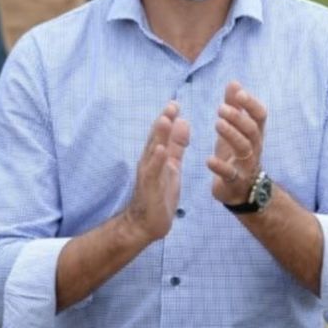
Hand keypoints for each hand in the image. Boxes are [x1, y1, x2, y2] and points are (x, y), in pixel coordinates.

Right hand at [124, 102, 189, 242]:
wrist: (145, 224)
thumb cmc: (159, 193)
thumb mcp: (172, 165)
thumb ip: (177, 145)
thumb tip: (182, 121)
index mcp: (157, 157)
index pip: (162, 135)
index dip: (168, 119)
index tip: (176, 103)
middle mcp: (149, 163)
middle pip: (156, 139)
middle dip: (163, 122)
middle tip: (172, 105)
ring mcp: (148, 175)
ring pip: (153, 152)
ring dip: (158, 136)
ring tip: (165, 120)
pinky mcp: (150, 189)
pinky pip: (153, 173)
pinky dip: (157, 160)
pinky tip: (162, 150)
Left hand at [207, 82, 267, 206]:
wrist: (242, 191)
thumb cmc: (237, 155)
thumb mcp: (235, 130)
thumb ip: (234, 107)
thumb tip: (234, 82)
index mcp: (255, 135)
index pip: (260, 116)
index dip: (251, 104)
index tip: (239, 93)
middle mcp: (254, 148)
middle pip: (252, 130)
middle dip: (238, 118)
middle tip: (220, 108)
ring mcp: (246, 165)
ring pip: (244, 148)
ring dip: (232, 135)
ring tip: (217, 124)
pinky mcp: (235, 181)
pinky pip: (230, 174)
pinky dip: (220, 166)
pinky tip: (209, 160)